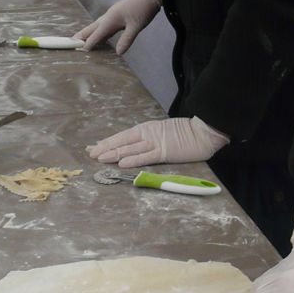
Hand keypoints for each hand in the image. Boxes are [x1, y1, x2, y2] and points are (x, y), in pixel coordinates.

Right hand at [75, 0, 160, 54]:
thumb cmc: (143, 9)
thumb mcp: (136, 26)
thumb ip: (127, 39)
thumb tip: (118, 53)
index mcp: (111, 19)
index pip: (97, 33)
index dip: (90, 42)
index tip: (81, 50)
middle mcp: (108, 17)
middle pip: (92, 28)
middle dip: (82, 35)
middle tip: (71, 42)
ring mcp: (112, 16)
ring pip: (97, 26)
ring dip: (89, 33)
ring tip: (80, 40)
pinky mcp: (116, 16)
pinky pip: (104, 26)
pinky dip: (98, 32)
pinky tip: (98, 37)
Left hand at [86, 115, 227, 166]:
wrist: (203, 132)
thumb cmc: (186, 134)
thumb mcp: (163, 133)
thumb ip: (150, 140)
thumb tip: (135, 147)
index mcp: (147, 129)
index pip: (123, 136)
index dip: (108, 141)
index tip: (94, 147)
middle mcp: (147, 134)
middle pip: (122, 141)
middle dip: (105, 147)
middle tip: (90, 153)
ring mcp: (155, 143)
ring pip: (130, 148)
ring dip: (113, 153)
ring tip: (99, 158)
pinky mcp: (164, 152)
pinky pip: (145, 157)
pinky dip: (133, 159)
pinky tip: (121, 163)